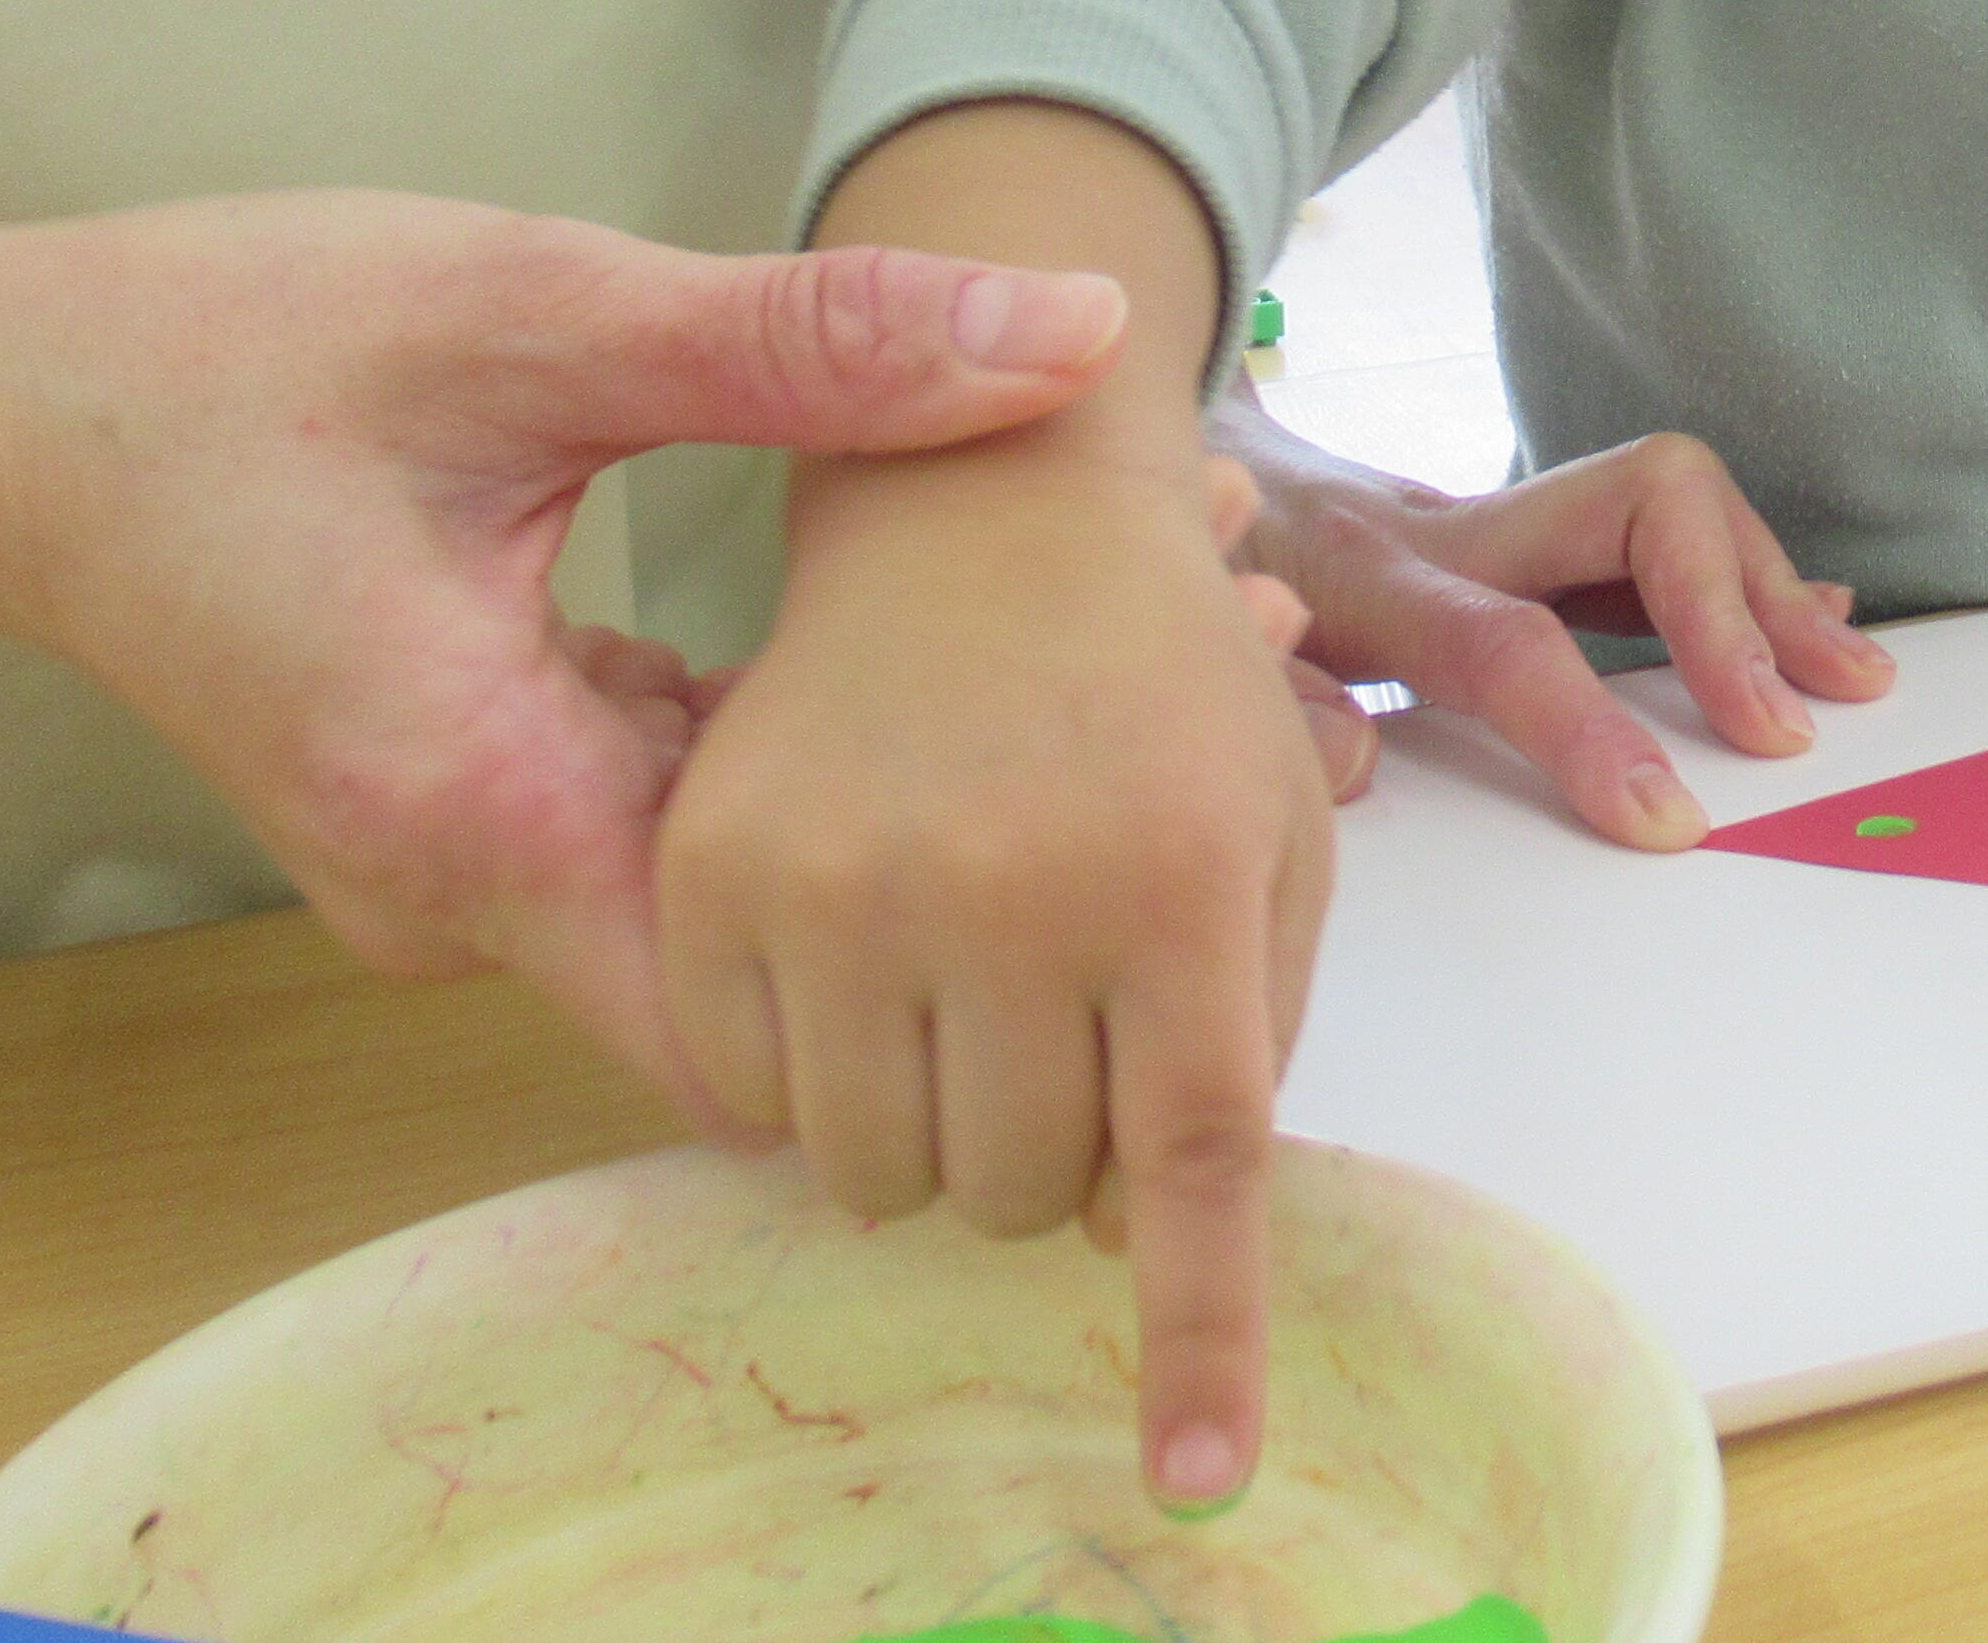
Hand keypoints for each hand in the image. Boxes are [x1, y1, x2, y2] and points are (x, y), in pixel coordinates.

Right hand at [0, 195, 1128, 1100]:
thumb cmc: (223, 352)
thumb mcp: (534, 312)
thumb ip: (806, 341)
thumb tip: (1072, 328)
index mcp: (482, 810)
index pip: (777, 1024)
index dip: (977, 946)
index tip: (1156, 783)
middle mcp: (465, 891)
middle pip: (782, 956)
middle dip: (989, 840)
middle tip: (1212, 648)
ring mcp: (457, 860)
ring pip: (735, 885)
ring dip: (904, 776)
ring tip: (1130, 600)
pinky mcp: (461, 801)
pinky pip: (661, 816)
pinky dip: (794, 743)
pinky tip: (929, 620)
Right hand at [653, 428, 1339, 1515]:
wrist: (980, 509)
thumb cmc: (1158, 684)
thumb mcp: (1271, 824)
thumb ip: (1246, 1027)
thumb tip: (1154, 1229)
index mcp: (1180, 878)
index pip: (1191, 1164)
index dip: (1197, 1336)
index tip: (1196, 1479)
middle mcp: (1012, 888)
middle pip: (1024, 1190)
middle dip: (1053, 1154)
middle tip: (1059, 1022)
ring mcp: (847, 881)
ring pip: (878, 1177)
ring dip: (930, 1133)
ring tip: (962, 992)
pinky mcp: (715, 869)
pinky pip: (746, 1104)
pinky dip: (805, 1079)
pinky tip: (852, 958)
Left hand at [1214, 383, 1891, 846]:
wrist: (1145, 445)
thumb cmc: (1178, 570)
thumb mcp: (1184, 649)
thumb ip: (1257, 707)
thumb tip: (1356, 763)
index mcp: (1373, 576)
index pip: (1509, 640)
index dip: (1596, 727)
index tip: (1673, 821)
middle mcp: (1456, 527)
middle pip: (1637, 507)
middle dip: (1736, 607)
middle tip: (1796, 721)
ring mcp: (1501, 515)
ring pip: (1669, 503)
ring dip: (1770, 588)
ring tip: (1850, 673)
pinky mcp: (1527, 526)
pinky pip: (1660, 533)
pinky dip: (1747, 575)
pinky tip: (1813, 617)